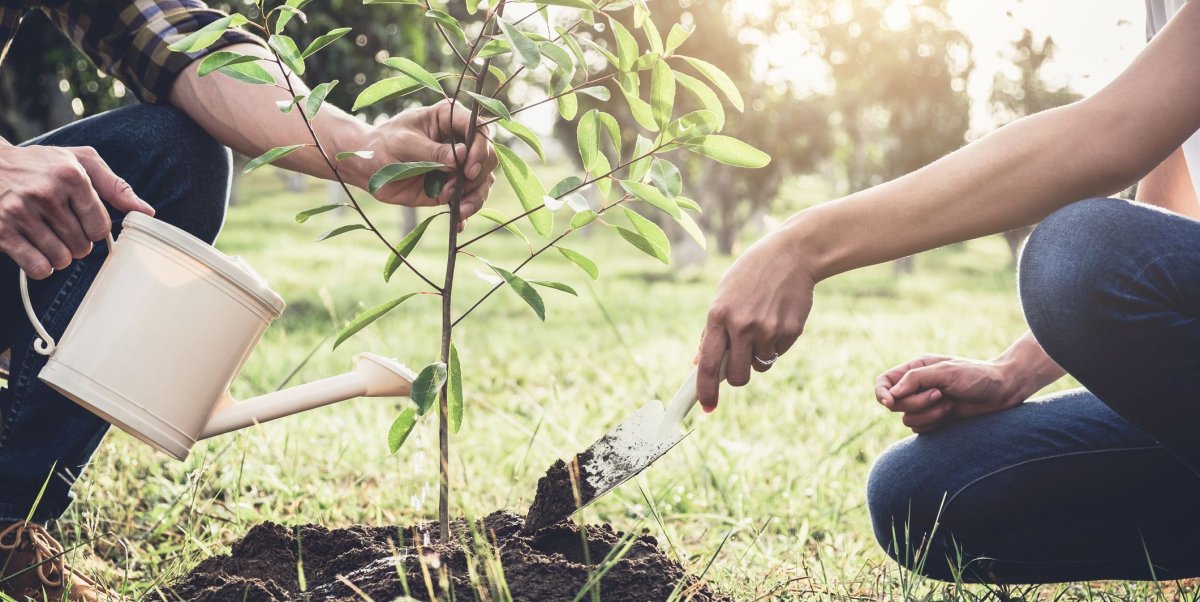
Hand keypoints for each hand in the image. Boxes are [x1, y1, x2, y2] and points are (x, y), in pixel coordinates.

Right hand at [0, 144, 153, 278]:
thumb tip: (147, 211)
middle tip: (64, 229)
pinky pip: (37, 267)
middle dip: (78, 243)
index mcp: (70, 175)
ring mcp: (20, 212)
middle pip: (82, 246)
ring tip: (49, 237)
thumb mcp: (80, 161)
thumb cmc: (40, 164)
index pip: (101, 226)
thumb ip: (115, 186)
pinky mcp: (1, 231)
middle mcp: (45, 193)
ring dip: (60, 256)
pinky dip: (42, 266)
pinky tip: (36, 250)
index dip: (95, 230)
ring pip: (61, 259)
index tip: (84, 222)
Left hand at [355, 99, 496, 220]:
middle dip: (478, 174)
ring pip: (483, 181)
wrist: (367, 167)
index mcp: (449, 118)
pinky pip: (468, 200)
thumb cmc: (382, 144)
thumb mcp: (405, 143)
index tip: (468, 168)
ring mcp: (457, 166)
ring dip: (476, 196)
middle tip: (459, 186)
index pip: (479, 130)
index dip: (480, 148)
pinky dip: (466, 212)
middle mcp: (459, 141)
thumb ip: (433, 152)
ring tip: (460, 210)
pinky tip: (459, 223)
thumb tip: (461, 156)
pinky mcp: (451, 187)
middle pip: (488, 157)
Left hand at [697, 226, 814, 410]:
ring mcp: (768, 329)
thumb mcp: (724, 296)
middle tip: (740, 362)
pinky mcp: (791, 331)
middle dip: (737, 377)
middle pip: (737, 377)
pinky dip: (777, 343)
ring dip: (759, 355)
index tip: (707, 407)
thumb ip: (711, 330)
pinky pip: (779, 352)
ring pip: (760, 366)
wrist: (792, 254)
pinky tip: (778, 317)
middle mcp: (742, 325)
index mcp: (719, 315)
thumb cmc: (751, 275)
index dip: (705, 390)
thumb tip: (698, 362)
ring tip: (762, 324)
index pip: (708, 364)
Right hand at [875, 355, 1032, 432]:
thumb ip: (915, 379)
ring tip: (949, 404)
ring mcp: (925, 404)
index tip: (890, 402)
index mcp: (915, 369)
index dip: (881, 393)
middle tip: (939, 395)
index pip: (884, 382)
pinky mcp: (934, 419)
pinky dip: (934, 423)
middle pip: (895, 404)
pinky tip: (951, 413)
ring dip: (929, 414)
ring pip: (907, 419)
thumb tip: (891, 394)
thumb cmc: (977, 376)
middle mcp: (916, 387)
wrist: (1003, 391)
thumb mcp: (945, 372)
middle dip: (916, 403)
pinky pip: (920, 429)